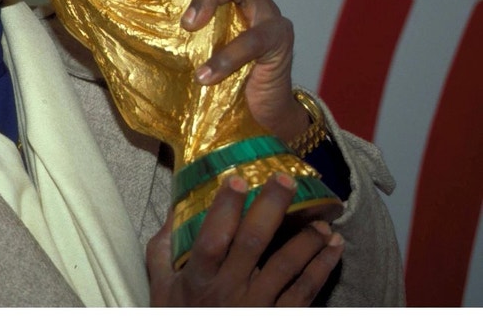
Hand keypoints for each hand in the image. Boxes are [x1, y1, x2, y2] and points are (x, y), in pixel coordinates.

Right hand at [146, 173, 344, 306]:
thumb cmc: (181, 318)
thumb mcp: (162, 286)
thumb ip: (164, 248)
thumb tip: (175, 209)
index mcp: (198, 278)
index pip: (212, 238)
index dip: (225, 209)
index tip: (237, 180)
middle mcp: (229, 290)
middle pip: (253, 243)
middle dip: (271, 208)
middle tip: (286, 180)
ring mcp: (257, 307)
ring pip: (287, 267)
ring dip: (307, 240)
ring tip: (322, 219)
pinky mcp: (278, 320)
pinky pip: (304, 293)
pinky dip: (322, 268)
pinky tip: (334, 248)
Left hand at [181, 0, 308, 141]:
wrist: (259, 112)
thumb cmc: (223, 68)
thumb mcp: (196, 37)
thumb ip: (172, 17)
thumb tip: (115, 9)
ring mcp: (271, 14)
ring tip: (188, 24)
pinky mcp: (279, 43)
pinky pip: (255, 39)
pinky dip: (226, 56)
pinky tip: (204, 74)